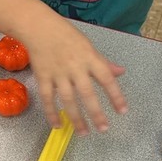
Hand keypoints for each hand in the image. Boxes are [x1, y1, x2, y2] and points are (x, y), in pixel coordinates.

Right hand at [21, 13, 127, 134]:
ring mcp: (58, 73)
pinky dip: (52, 113)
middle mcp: (75, 67)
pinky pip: (48, 98)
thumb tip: (120, 72)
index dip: (115, 95)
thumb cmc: (66, 35)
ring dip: (76, 118)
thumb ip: (103, 62)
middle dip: (96, 113)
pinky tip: (57, 126)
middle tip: (103, 129)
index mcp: (89, 58)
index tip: (122, 111)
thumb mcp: (88, 46)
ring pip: (68, 100)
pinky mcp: (43, 77)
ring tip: (84, 133)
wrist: (39, 27)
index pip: (106, 78)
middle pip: (87, 93)